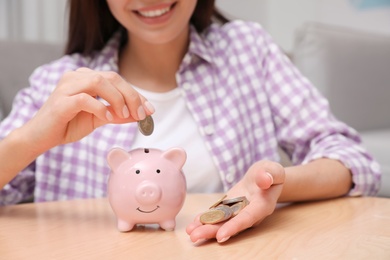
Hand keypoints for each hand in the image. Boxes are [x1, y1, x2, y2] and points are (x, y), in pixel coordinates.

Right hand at [22, 68, 153, 152]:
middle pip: (112, 77)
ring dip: (117, 99)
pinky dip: (100, 107)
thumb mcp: (99, 119)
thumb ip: (117, 114)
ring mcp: (67, 87)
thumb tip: (140, 115)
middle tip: (142, 114)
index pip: (117, 80)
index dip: (136, 94)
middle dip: (131, 96)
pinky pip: (84, 99)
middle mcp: (76, 77)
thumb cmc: (68, 125)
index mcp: (86, 78)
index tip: (150, 109)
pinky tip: (107, 118)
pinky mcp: (60, 101)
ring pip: (99, 81)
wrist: (41, 137)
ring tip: (124, 115)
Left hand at [186, 160, 284, 242]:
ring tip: (191, 232)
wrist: (265, 177)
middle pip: (230, 225)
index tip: (221, 235)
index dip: (234, 227)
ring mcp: (238, 212)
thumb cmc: (271, 173)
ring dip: (205, 227)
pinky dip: (206, 219)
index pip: (247, 218)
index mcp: (262, 206)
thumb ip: (270, 174)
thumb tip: (264, 180)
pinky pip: (217, 215)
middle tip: (195, 236)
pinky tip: (194, 222)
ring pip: (221, 222)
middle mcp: (249, 214)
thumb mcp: (274, 170)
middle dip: (212, 232)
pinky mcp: (230, 208)